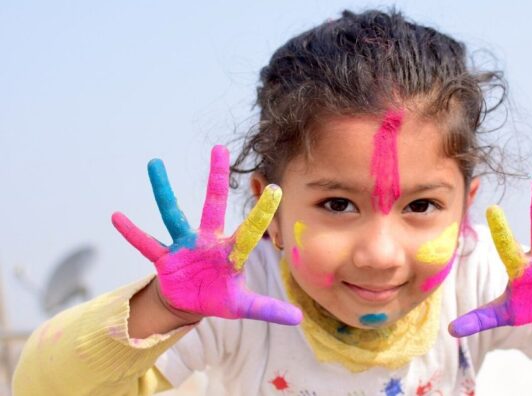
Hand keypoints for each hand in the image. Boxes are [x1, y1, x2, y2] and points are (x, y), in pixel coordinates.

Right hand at [112, 145, 301, 324]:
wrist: (190, 302)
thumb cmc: (219, 296)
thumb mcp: (243, 306)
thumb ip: (268, 308)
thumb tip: (299, 318)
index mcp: (230, 252)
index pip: (250, 231)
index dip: (262, 214)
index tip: (276, 190)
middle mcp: (208, 241)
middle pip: (213, 204)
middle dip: (217, 178)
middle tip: (220, 148)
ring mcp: (184, 246)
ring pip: (172, 214)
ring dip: (163, 191)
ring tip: (154, 163)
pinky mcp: (164, 258)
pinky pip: (146, 243)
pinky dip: (132, 232)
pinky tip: (117, 216)